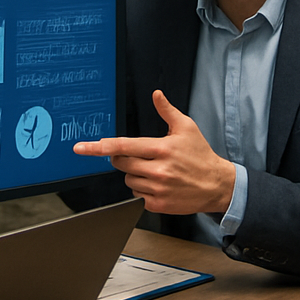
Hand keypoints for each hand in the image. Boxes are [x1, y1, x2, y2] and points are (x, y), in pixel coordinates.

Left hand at [72, 90, 235, 214]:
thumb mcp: (186, 127)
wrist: (217, 184)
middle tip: (139, 155)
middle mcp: (158, 169)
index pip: (124, 146)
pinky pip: (136, 196)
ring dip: (134, 174)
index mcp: (162, 148)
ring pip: (128, 179)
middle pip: (121, 163)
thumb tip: (156, 94)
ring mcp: (158, 189)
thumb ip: (167, 111)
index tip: (83, 147)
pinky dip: (141, 189)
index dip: (101, 146)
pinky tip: (156, 184)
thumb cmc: (201, 155)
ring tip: (154, 170)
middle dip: (123, 157)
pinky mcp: (159, 205)